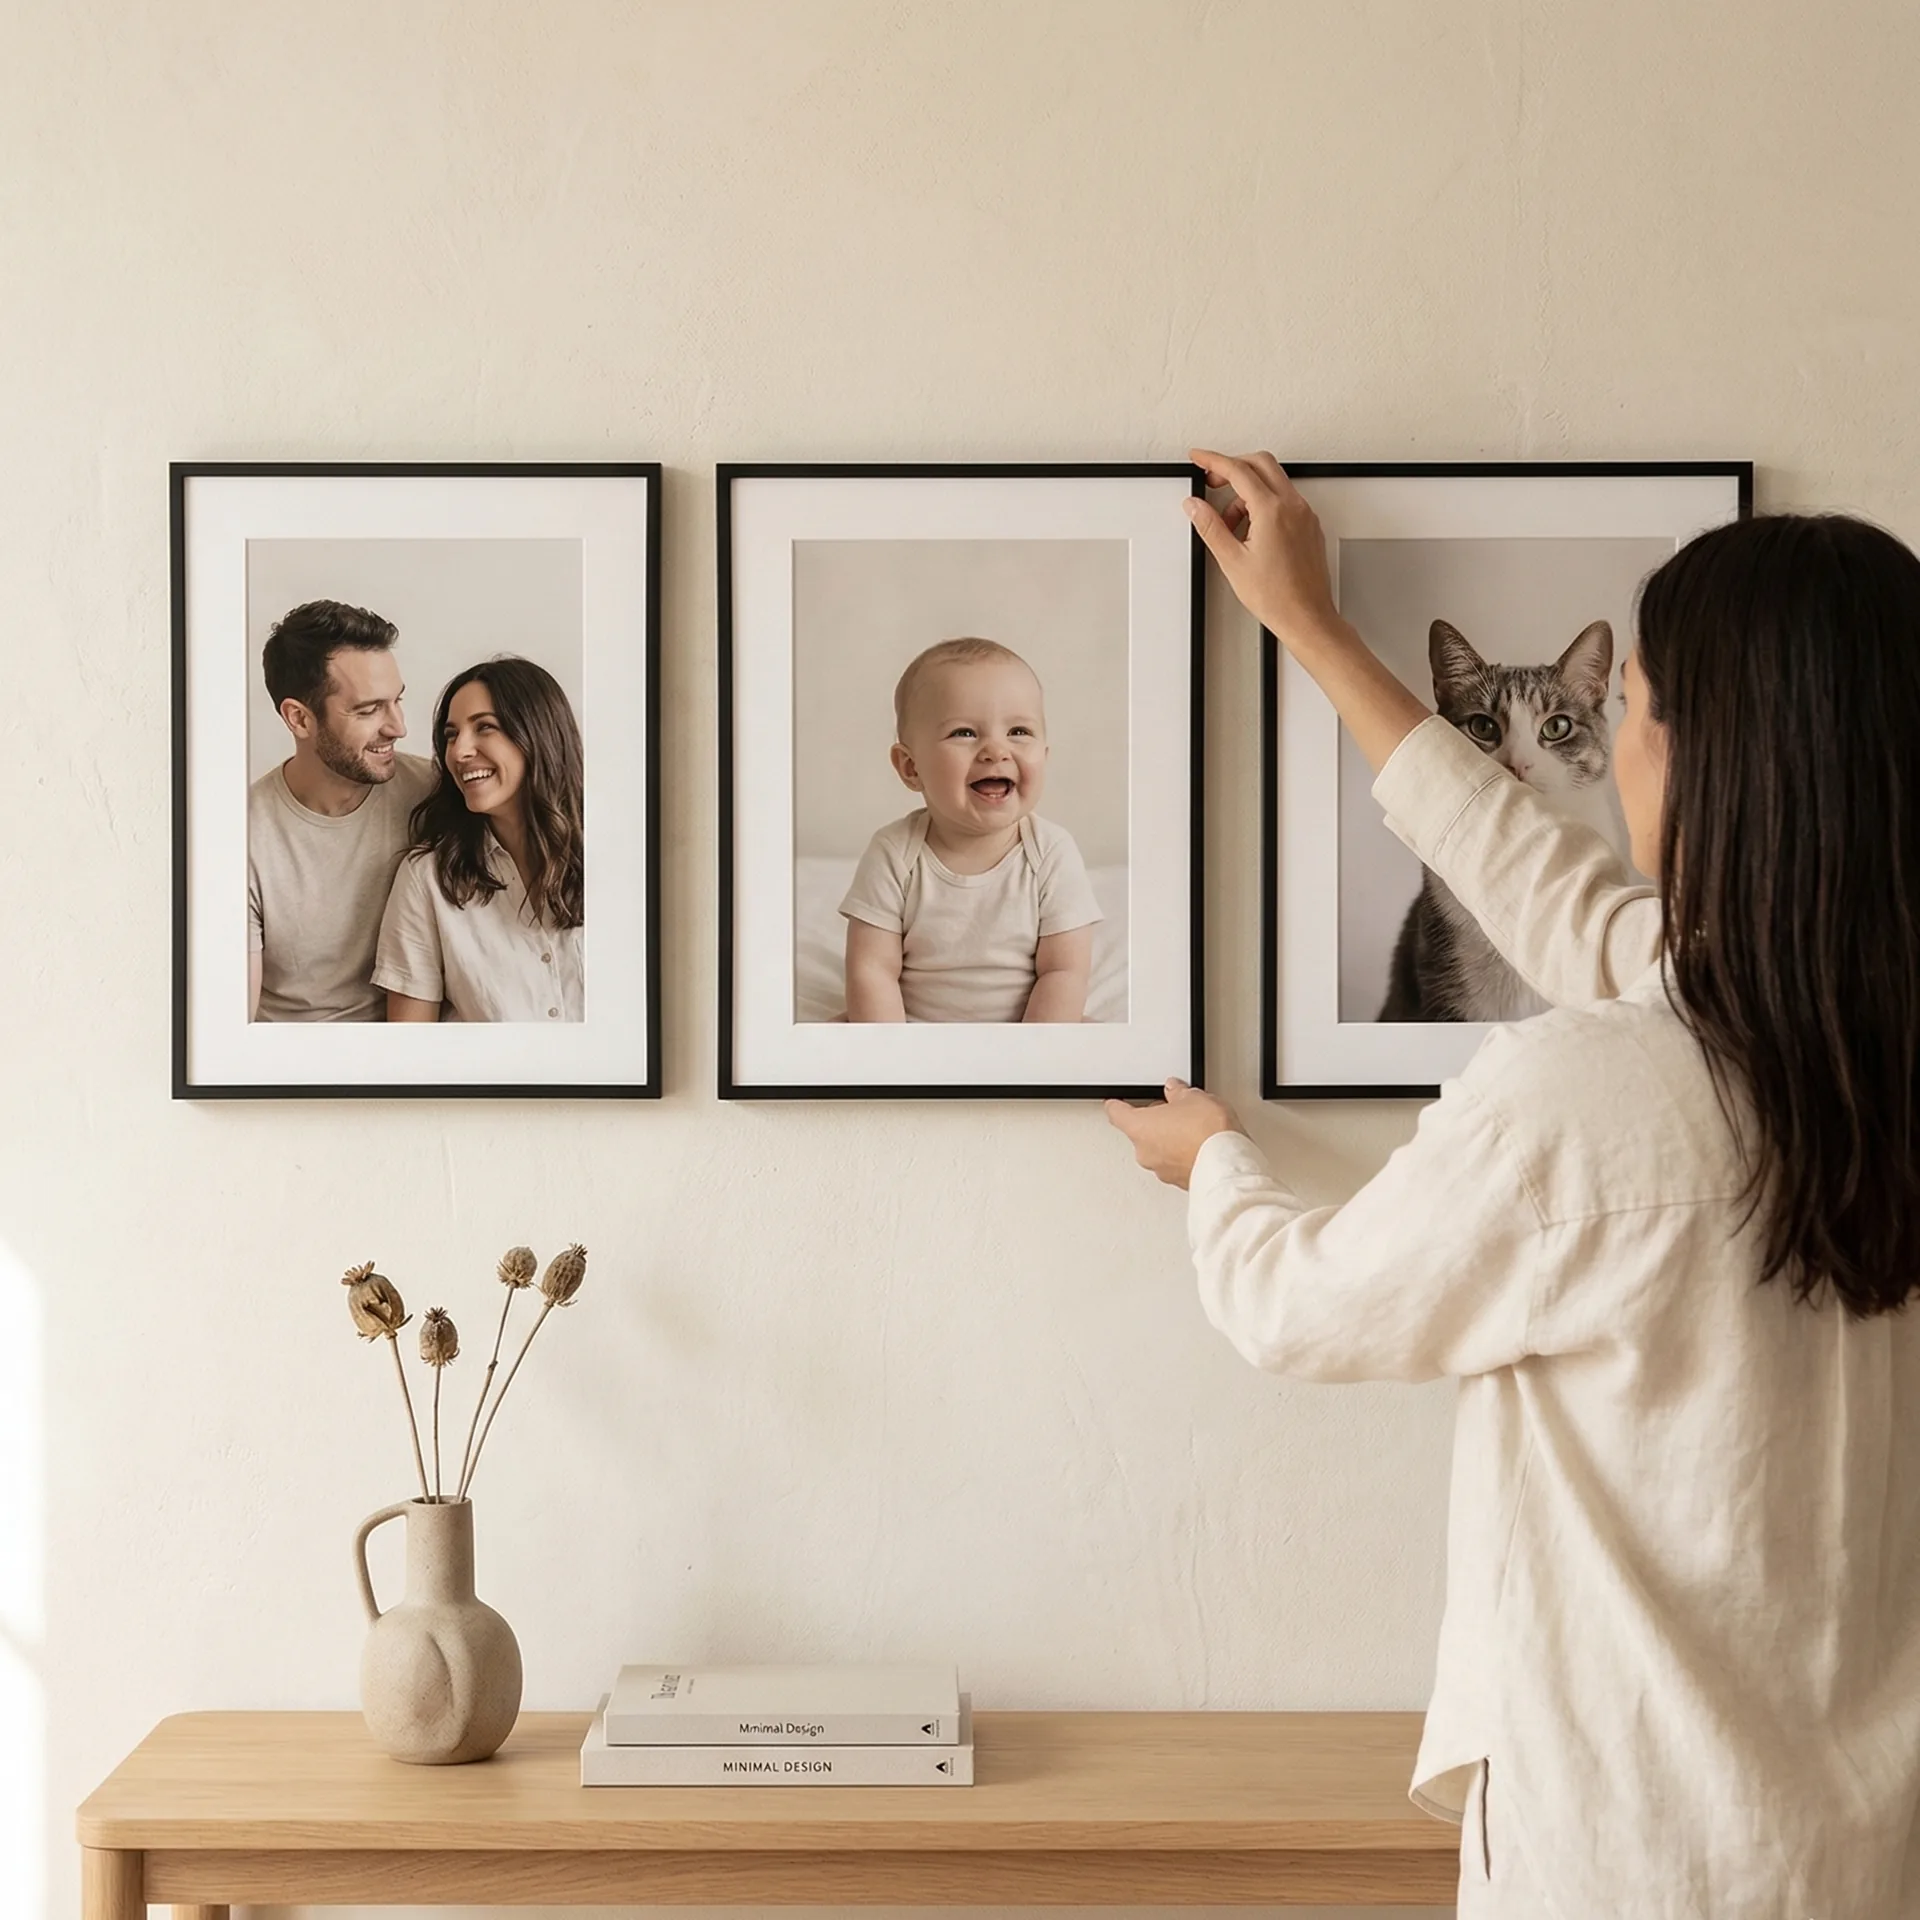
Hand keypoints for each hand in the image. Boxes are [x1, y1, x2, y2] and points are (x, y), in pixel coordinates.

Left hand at [1104, 1078, 1241, 1188]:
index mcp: (1139, 1128)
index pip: (1117, 1114)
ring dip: (1170, 1140)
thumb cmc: (1206, 1132)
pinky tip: (1200, 1146)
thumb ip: (1179, 1093)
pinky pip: (1175, 1164)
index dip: (1117, 1105)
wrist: (1227, 1164)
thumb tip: (1176, 1091)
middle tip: (1173, 1110)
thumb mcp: (1194, 1098)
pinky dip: (1183, 1156)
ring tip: (1194, 1128)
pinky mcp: (1179, 1182)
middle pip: (1140, 1133)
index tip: (1115, 1103)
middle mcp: (1145, 1153)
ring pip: (1158, 1150)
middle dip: (1155, 1122)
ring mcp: (1161, 1170)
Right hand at [1186, 448, 1345, 651]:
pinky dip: (1264, 504)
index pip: (1238, 470)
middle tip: (1212, 480)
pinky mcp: (1309, 526)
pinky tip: (1251, 530)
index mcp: (1272, 511)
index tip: (1198, 458)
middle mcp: (1293, 506)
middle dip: (1232, 466)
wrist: (1306, 617)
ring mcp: (1304, 515)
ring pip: (1273, 481)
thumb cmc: (1277, 597)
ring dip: (1247, 491)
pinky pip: (1284, 500)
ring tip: (1230, 523)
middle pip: (1260, 464)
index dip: (1213, 460)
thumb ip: (1210, 527)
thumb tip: (1195, 505)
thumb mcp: (1232, 561)